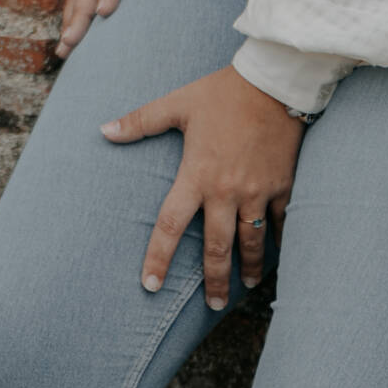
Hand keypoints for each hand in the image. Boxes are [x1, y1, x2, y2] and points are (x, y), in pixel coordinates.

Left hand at [102, 65, 302, 307]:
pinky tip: (279, 256)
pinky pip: (283, 223)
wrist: (273, 82)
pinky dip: (281, 242)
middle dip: (215, 280)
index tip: (150, 286)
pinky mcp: (284, 186)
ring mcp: (257, 191)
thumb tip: (103, 131)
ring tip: (246, 286)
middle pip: (217, 247)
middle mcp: (227, 190)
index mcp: (196, 175)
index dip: (158, 258)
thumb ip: (140, 121)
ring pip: (252, 242)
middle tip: (214, 305)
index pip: (170, 225)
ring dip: (248, 268)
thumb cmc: (222, 93)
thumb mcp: (177, 104)